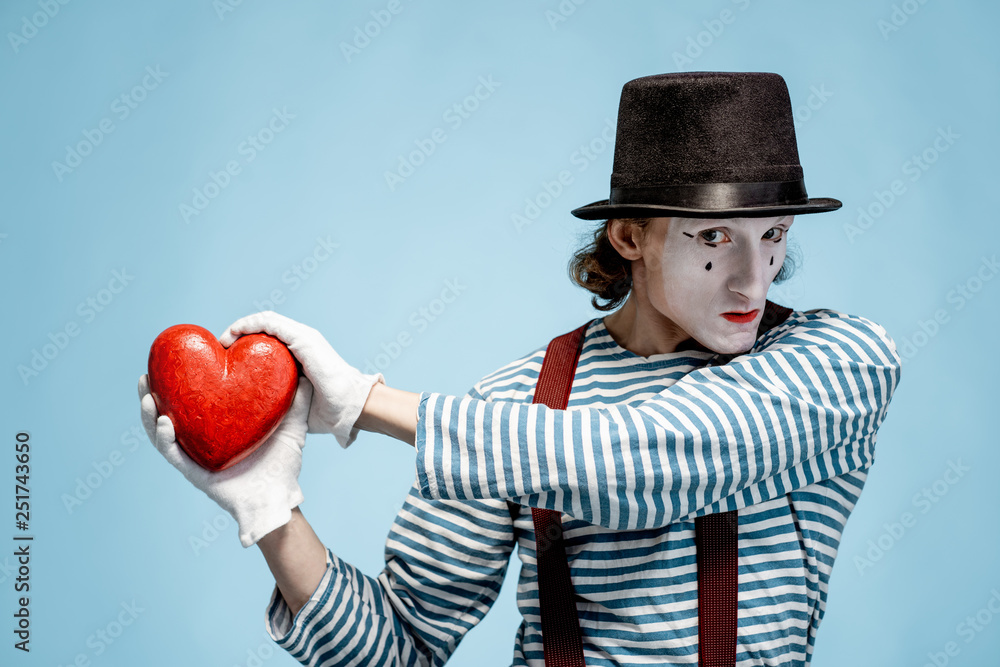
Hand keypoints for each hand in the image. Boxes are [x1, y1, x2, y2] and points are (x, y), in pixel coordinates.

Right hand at [138, 373, 312, 547]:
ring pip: (162, 435)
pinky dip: (165, 438)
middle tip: (145, 376)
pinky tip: (164, 421)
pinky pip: (175, 455)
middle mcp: (201, 442)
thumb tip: (304, 373)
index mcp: (217, 429)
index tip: (172, 362)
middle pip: (167, 415)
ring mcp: (196, 458)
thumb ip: (297, 401)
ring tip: (146, 394)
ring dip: (150, 415)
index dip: (177, 385)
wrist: (280, 498)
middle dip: (152, 396)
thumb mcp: (292, 426)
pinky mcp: (196, 474)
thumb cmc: (283, 465)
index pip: (191, 403)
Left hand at [219, 311, 383, 447]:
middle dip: (240, 332)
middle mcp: (301, 342)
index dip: (247, 343)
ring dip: (242, 325)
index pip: (269, 340)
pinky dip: (250, 324)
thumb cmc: (327, 413)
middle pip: (265, 327)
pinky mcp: (303, 338)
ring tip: (224, 339)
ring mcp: (303, 337)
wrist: (349, 409)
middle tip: (222, 346)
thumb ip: (278, 404)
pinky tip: (234, 332)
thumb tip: (254, 418)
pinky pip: (271, 323)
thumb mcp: (294, 405)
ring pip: (266, 320)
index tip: (227, 357)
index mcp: (300, 355)